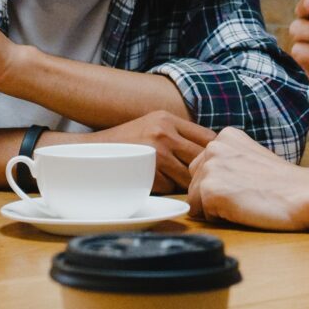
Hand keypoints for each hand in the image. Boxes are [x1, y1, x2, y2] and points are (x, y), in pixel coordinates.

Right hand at [81, 110, 214, 193]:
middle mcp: (163, 134)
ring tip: (176, 180)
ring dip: (185, 182)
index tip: (216, 161)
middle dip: (203, 170)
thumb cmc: (126, 142)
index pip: (208, 136)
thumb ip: (179, 133)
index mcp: (167, 119)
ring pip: (188, 176)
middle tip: (203, 177)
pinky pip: (170, 188)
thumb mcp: (153, 125)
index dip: (215, 152)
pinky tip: (156, 183)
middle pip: (202, 158)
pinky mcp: (146, 174)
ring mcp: (155, 155)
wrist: (91, 152)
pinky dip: (167, 189)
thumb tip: (213, 151)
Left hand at [188, 127, 308, 231]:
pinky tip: (242, 209)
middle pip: (194, 183)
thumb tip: (207, 181)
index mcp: (224, 137)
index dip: (222, 184)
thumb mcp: (251, 157)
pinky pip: (201, 214)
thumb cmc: (283, 183)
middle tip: (245, 195)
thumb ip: (228, 161)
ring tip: (244, 201)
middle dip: (213, 195)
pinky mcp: (209, 191)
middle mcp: (213, 147)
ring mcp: (210, 168)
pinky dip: (219, 218)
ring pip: (195, 200)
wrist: (304, 194)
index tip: (246, 184)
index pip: (203, 168)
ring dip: (216, 208)